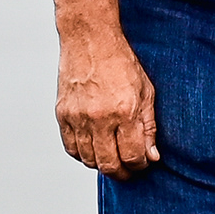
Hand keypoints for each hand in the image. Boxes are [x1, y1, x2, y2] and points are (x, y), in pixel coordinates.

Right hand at [56, 27, 160, 175]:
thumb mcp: (146, 92)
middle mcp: (99, 118)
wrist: (90, 41)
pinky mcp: (62, 115)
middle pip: (109, 164)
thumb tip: (152, 156)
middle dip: (122, 173)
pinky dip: (83, 155)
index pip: (132, 156)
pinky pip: (71, 148)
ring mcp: (77, 117)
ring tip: (113, 158)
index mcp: (124, 111)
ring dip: (102, 165)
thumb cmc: (121, 63)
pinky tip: (94, 150)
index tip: (144, 162)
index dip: (140, 165)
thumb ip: (149, 127)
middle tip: (129, 171)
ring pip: (88, 160)